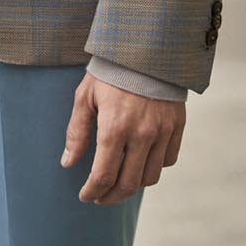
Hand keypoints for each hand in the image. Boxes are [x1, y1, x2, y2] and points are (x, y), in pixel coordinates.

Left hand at [60, 71, 184, 205]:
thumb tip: (68, 163)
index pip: (104, 175)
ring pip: (150, 177)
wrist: (144, 48)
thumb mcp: (85, 96)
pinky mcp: (177, 126)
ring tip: (119, 181)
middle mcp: (141, 134)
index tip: (85, 196)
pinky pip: (167, 160)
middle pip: (128, 184)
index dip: (92, 191)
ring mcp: (162, 132)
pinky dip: (154, 167)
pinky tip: (140, 161)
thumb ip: (77, 132)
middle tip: (100, 197)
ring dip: (133, 185)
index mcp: (114, 127)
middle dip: (111, 197)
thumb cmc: (109, 71)